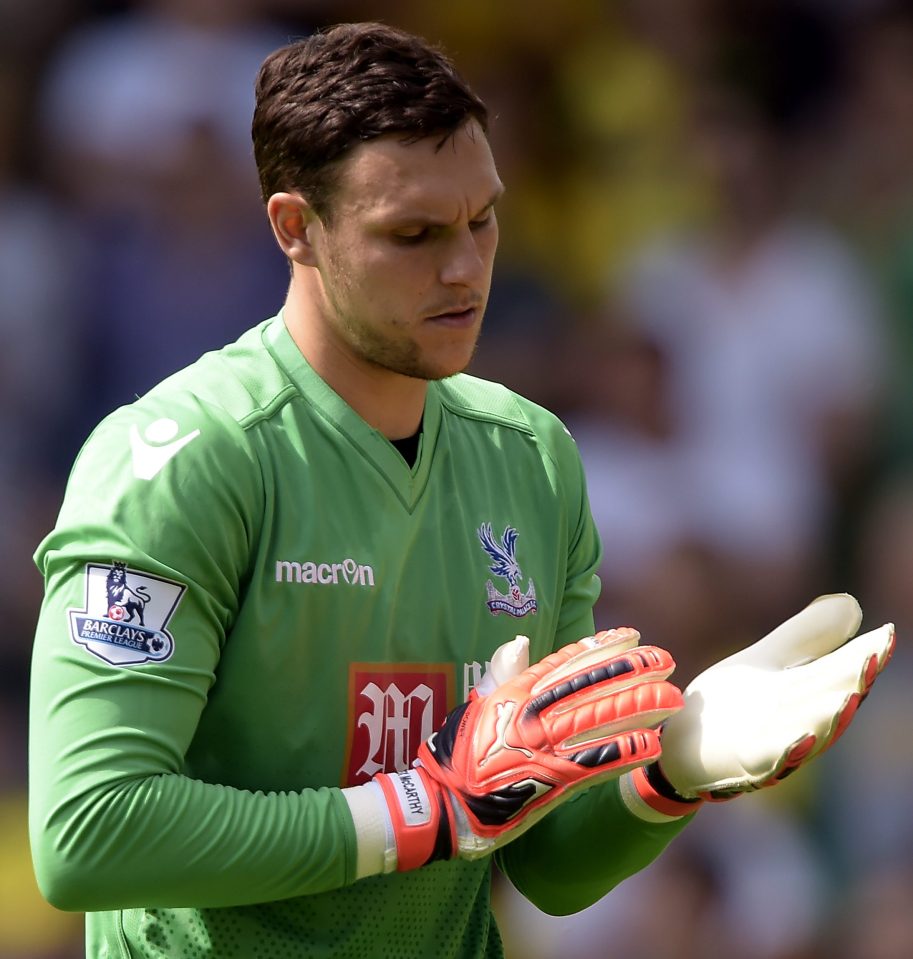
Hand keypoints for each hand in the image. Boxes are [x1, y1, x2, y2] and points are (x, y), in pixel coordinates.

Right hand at [375, 629, 682, 869]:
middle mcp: (529, 715)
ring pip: (598, 720)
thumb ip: (502, 675)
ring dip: (638, 708)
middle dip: (631, 672)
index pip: (565, 663)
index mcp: (514, 694)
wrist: (444, 806)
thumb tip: (520, 641)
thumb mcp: (477, 707)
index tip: (630, 635)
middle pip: (589, 686)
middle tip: (665, 660)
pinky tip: (650, 743)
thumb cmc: (457, 756)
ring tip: (671, 698)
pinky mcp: (549, 783)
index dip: (600, 647)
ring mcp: (541, 748)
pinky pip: (594, 764)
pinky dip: (623, 753)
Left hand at [624, 594, 894, 817]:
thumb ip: (805, 637)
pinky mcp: (743, 763)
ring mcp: (773, 744)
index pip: (841, 671)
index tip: (885, 634)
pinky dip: (786, 751)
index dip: (864, 655)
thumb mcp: (768, 661)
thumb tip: (852, 605)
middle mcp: (799, 722)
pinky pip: (769, 760)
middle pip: (832, 701)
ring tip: (848, 697)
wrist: (683, 744)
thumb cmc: (732, 705)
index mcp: (806, 694)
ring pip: (810, 733)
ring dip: (830, 718)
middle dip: (854, 682)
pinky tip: (800, 737)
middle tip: (872, 658)